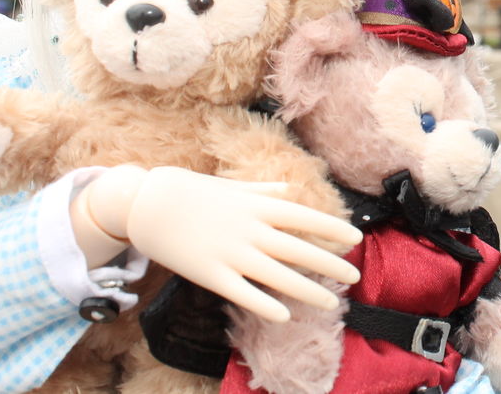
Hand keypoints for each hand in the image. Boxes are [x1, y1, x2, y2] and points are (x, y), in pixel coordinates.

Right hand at [82, 165, 360, 321]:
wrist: (144, 203)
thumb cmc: (189, 190)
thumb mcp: (230, 185)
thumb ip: (261, 190)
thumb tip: (288, 191)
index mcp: (257, 205)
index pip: (304, 218)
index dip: (332, 228)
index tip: (356, 237)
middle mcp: (250, 229)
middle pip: (299, 250)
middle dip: (330, 264)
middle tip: (356, 276)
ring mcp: (230, 253)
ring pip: (277, 276)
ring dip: (307, 291)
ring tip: (331, 303)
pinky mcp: (209, 273)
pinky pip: (243, 293)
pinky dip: (264, 305)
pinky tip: (285, 316)